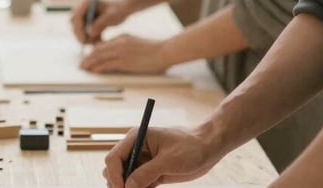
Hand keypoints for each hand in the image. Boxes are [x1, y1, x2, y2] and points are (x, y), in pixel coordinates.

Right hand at [71, 0, 130, 42]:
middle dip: (81, 35)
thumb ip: (101, 23)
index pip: (75, 18)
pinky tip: (100, 40)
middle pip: (75, 25)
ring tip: (99, 42)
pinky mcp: (87, 22)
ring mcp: (84, 15)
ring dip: (87, 38)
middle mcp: (82, 8)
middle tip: (91, 44)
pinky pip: (85, 33)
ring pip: (79, 31)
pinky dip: (91, 38)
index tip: (85, 40)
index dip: (78, 30)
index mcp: (85, 3)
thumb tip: (89, 33)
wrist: (124, 7)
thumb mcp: (112, 16)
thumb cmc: (119, 8)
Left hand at [80, 35, 168, 73]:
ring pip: (100, 57)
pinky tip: (94, 71)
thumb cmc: (153, 50)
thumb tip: (114, 55)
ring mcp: (121, 52)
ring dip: (90, 63)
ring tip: (84, 68)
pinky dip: (98, 68)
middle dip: (88, 58)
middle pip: (98, 50)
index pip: (102, 44)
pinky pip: (107, 65)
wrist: (164, 51)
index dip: (93, 51)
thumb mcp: (135, 43)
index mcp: (122, 37)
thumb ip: (124, 46)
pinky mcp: (125, 62)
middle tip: (82, 64)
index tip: (88, 57)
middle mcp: (119, 43)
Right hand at [102, 126, 221, 187]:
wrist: (208, 148)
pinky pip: (138, 185)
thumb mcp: (169, 160)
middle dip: (118, 183)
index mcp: (136, 138)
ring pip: (125, 179)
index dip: (114, 175)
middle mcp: (135, 149)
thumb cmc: (191, 147)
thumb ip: (146, 173)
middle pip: (115, 169)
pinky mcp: (151, 173)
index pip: (114, 158)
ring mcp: (142, 162)